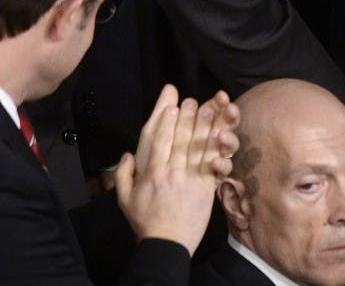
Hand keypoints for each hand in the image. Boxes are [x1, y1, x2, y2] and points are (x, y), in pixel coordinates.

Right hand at [115, 84, 238, 254]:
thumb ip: (123, 175)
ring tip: (209, 107)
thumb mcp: (124, 199)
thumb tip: (127, 154)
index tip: (170, 102)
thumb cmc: (145, 222)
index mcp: (150, 173)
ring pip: (196, 147)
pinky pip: (212, 163)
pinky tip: (221, 134)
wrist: (167, 244)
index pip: (158, 139)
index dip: (165, 118)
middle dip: (186, 116)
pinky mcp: (205, 188)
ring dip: (203, 125)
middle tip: (191, 99)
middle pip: (179, 138)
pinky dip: (217, 148)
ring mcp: (189, 179)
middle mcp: (170, 172)